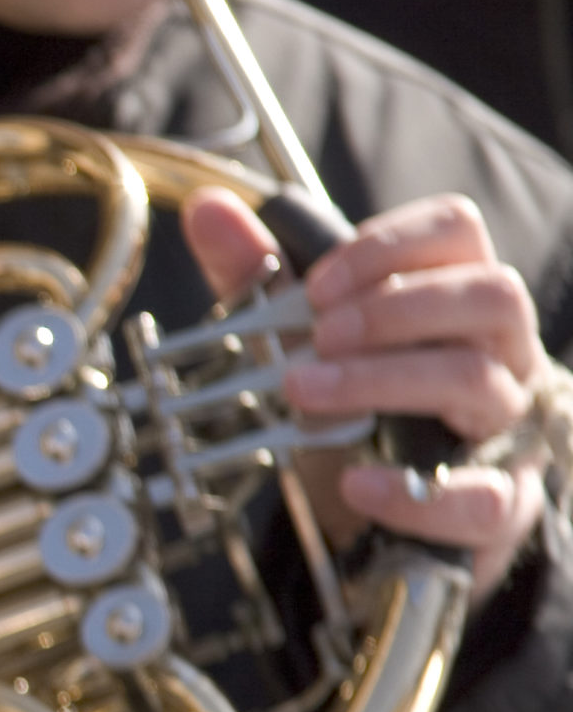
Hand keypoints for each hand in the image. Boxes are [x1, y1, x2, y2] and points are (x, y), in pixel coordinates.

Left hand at [183, 189, 549, 603]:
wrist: (380, 501)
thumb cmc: (356, 401)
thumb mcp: (302, 338)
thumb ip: (259, 275)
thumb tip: (207, 211)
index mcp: (457, 295)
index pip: (458, 231)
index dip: (388, 245)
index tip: (316, 285)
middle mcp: (499, 350)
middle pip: (491, 295)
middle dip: (392, 309)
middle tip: (315, 336)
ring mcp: (504, 422)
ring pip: (479, 379)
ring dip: (382, 380)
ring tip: (305, 390)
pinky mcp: (498, 500)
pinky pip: (481, 497)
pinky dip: (410, 490)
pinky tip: (353, 482)